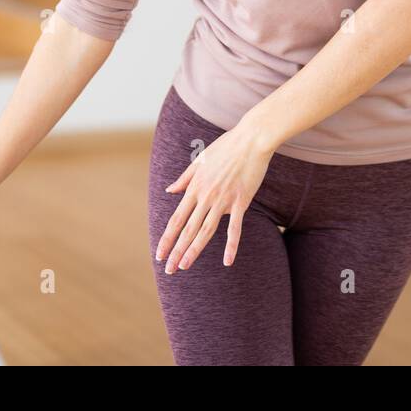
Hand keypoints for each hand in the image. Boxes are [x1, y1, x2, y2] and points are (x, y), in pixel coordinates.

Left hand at [155, 121, 272, 272]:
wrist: (251, 139)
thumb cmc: (226, 147)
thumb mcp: (199, 160)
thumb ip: (184, 178)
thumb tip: (169, 190)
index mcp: (195, 187)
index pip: (176, 219)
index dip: (167, 238)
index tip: (160, 253)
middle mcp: (206, 196)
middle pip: (187, 229)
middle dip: (176, 251)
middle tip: (168, 270)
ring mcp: (223, 200)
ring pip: (205, 231)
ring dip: (193, 251)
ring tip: (184, 266)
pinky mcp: (241, 201)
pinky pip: (234, 228)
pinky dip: (231, 246)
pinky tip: (227, 261)